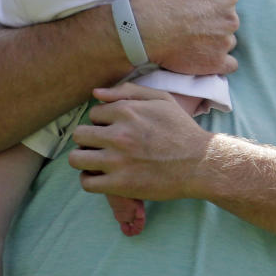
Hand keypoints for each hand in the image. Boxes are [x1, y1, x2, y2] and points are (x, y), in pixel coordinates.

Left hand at [68, 84, 212, 200]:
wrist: (200, 163)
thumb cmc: (181, 129)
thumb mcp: (161, 99)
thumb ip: (128, 91)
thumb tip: (96, 93)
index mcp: (127, 111)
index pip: (93, 114)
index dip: (102, 122)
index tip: (113, 130)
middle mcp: (118, 134)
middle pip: (79, 134)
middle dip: (88, 139)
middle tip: (102, 145)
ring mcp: (117, 161)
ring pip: (75, 158)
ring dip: (83, 159)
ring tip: (96, 160)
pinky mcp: (120, 185)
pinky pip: (86, 182)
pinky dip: (89, 180)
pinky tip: (100, 176)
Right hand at [130, 0, 237, 76]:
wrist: (147, 26)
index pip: (227, 2)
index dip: (211, 7)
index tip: (198, 12)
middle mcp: (231, 18)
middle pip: (228, 22)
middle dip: (215, 24)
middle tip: (194, 27)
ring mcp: (226, 42)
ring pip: (228, 42)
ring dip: (216, 43)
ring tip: (194, 43)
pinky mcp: (218, 62)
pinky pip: (230, 65)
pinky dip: (221, 62)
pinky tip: (208, 59)